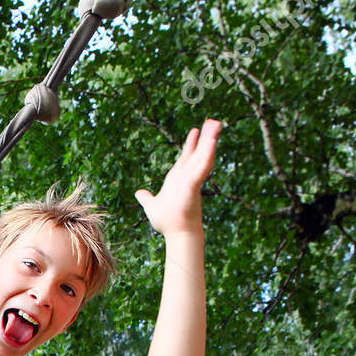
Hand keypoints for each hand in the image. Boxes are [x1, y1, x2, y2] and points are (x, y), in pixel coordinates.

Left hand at [136, 119, 219, 236]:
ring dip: (210, 140)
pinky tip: (211, 142)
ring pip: (203, 156)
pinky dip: (207, 154)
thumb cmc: (168, 221)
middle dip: (205, 137)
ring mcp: (192, 179)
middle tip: (213, 122)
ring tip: (216, 124)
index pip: (187, 157)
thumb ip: (147, 198)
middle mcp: (187, 176)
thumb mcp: (152, 205)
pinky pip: (202, 167)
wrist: (176, 233)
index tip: (195, 130)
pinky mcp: (193, 184)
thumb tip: (139, 193)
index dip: (191, 144)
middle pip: (198, 153)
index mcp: (178, 178)